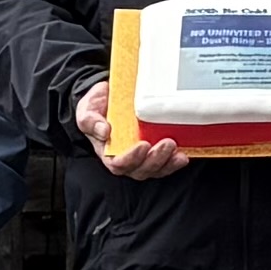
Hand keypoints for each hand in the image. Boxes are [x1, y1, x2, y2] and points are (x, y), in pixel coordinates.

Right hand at [76, 80, 190, 181]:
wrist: (108, 100)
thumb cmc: (97, 109)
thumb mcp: (87, 111)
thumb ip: (90, 121)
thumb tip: (103, 130)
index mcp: (108, 153)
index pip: (119, 164)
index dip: (131, 159)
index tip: (143, 145)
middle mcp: (127, 159)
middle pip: (141, 170)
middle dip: (155, 159)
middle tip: (167, 143)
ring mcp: (142, 157)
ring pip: (156, 169)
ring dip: (168, 163)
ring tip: (177, 150)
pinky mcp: (155, 151)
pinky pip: (166, 163)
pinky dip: (175, 161)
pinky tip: (183, 154)